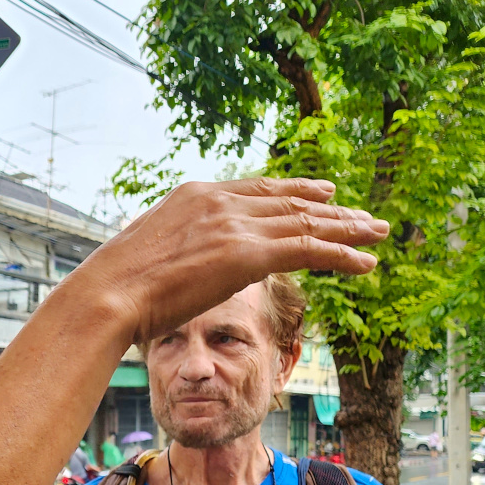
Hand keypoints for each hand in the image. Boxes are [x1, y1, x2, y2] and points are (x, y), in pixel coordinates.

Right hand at [63, 178, 388, 347]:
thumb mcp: (147, 255)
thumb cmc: (114, 288)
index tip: (323, 194)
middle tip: (362, 216)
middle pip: (289, 202)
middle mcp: (220, 201)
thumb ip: (176, 249)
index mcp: (194, 195)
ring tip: (377, 234)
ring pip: (307, 223)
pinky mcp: (248, 254)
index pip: (258, 190)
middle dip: (331, 210)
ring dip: (347, 230)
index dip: (295, 192)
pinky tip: (365, 262)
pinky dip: (342, 254)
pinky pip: (309, 249)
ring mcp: (235, 225)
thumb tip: (178, 267)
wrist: (107, 295)